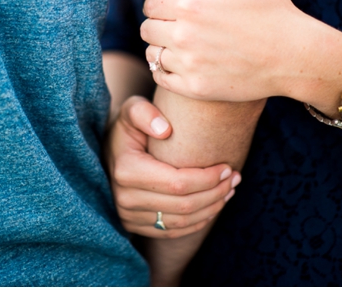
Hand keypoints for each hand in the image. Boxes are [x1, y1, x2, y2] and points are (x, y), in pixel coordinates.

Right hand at [105, 96, 238, 238]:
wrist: (106, 151)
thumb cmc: (127, 128)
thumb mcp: (131, 110)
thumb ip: (144, 113)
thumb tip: (164, 130)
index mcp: (126, 170)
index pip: (178, 183)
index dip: (208, 178)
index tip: (227, 167)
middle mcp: (125, 198)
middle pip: (184, 205)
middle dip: (216, 193)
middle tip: (234, 178)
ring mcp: (128, 215)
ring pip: (182, 221)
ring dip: (212, 208)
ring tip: (229, 190)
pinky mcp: (134, 225)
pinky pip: (173, 231)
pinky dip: (198, 221)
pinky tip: (212, 205)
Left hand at [141, 0, 311, 101]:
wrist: (296, 56)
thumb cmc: (271, 10)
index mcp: (191, 4)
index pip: (150, 4)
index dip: (162, 4)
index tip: (178, 7)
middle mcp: (185, 35)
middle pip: (147, 29)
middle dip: (159, 24)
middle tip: (180, 25)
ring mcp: (189, 64)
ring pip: (151, 54)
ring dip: (162, 48)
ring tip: (183, 44)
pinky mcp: (195, 87)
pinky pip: (160, 77)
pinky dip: (166, 70)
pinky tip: (184, 63)